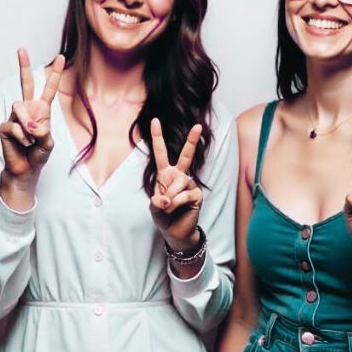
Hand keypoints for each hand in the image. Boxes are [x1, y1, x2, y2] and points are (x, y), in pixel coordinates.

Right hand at [0, 49, 64, 188]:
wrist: (25, 170)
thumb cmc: (38, 155)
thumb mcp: (48, 144)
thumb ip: (43, 133)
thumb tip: (30, 124)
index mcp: (42, 110)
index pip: (49, 89)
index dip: (54, 73)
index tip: (60, 57)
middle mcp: (28, 109)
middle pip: (26, 84)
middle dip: (24, 66)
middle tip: (21, 49)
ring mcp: (15, 117)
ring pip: (20, 107)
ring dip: (28, 126)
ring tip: (30, 140)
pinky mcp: (5, 126)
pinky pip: (14, 126)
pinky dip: (22, 137)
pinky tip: (22, 144)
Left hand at [148, 118, 203, 251]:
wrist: (175, 232)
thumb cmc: (163, 216)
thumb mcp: (154, 207)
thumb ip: (156, 201)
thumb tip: (165, 199)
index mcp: (165, 174)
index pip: (160, 152)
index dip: (157, 137)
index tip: (155, 120)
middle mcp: (178, 175)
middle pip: (186, 155)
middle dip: (192, 140)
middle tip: (198, 126)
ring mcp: (189, 184)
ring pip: (179, 182)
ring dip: (170, 197)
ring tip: (167, 207)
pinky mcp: (197, 194)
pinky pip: (185, 194)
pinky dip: (177, 202)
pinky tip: (176, 208)